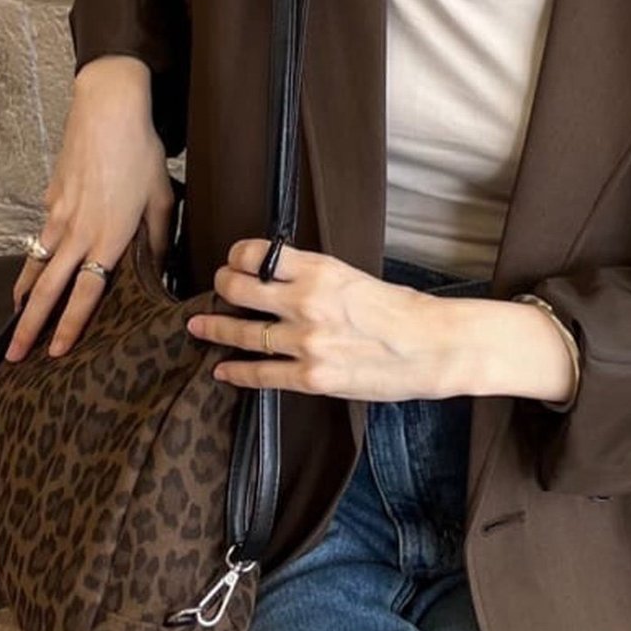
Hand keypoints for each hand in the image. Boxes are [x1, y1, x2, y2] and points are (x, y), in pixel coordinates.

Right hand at [8, 56, 173, 362]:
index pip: (85, 292)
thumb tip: (161, 272)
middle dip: (29, 325)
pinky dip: (31, 261)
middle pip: (48, 288)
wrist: (107, 110)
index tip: (56, 351)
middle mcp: (78, 232)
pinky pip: (39, 238)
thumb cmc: (141, 153)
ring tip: (14, 321)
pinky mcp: (51, 199)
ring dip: (23, 296)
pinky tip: (31, 273)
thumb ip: (157, 240)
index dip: (70, 324)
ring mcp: (59, 215)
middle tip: (13, 355)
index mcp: (109, 237)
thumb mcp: (161, 198)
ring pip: (35, 264)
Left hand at [186, 240, 449, 400]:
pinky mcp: (311, 376)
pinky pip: (261, 374)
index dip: (239, 255)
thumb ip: (316, 278)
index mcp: (320, 270)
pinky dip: (236, 371)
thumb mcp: (355, 278)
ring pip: (243, 331)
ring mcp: (306, 342)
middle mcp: (306, 302)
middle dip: (222, 285)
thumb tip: (283, 277)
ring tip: (199, 325)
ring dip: (216, 327)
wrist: (431, 347)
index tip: (235, 259)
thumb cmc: (402, 311)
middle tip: (217, 286)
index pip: (259, 254)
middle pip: (239, 288)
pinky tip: (222, 369)